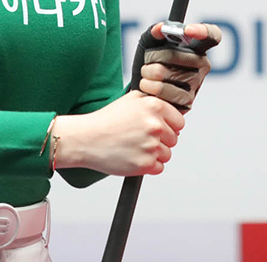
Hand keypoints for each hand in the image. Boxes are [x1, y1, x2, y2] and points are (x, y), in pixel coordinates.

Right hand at [54, 91, 185, 176]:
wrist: (86, 139)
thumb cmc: (106, 120)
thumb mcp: (131, 99)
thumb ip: (153, 100)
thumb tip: (170, 109)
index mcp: (155, 107)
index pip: (179, 122)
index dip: (170, 126)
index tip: (159, 130)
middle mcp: (156, 125)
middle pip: (174, 139)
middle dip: (161, 141)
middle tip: (141, 139)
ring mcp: (151, 146)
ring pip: (167, 154)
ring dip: (154, 154)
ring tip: (136, 148)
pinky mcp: (145, 164)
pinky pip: (159, 168)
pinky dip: (149, 166)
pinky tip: (134, 157)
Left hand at [138, 22, 221, 111]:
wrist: (144, 91)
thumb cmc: (150, 63)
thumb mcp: (150, 43)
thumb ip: (154, 32)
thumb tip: (160, 29)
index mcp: (198, 47)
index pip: (212, 35)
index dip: (202, 31)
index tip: (186, 30)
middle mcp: (202, 65)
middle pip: (174, 54)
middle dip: (153, 57)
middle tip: (147, 61)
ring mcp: (196, 84)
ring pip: (165, 73)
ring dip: (148, 74)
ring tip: (147, 75)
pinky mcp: (187, 102)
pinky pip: (163, 92)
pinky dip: (150, 88)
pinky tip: (149, 89)